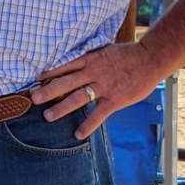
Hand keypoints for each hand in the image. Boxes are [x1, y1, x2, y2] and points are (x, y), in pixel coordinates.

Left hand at [30, 43, 159, 139]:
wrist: (150, 58)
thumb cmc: (128, 54)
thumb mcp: (105, 50)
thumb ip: (91, 58)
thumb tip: (76, 61)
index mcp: (91, 60)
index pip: (66, 66)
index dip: (50, 72)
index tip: (36, 79)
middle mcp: (94, 72)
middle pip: (66, 82)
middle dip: (49, 91)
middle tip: (34, 99)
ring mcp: (104, 86)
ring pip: (78, 97)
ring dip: (62, 107)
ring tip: (48, 116)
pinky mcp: (115, 99)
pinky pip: (98, 114)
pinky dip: (88, 124)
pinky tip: (78, 134)